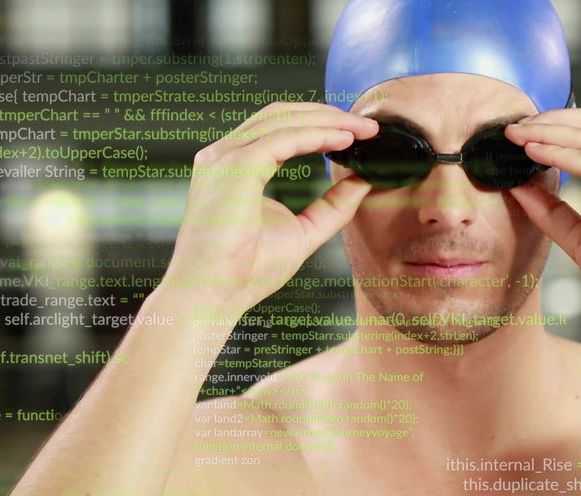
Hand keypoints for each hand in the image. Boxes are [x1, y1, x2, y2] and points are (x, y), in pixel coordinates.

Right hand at [159, 102, 378, 315]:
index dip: (319, 124)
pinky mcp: (235, 167)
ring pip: (283, 119)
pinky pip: (284, 139)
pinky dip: (318, 135)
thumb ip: (332, 207)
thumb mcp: (303, 232)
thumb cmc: (247, 272)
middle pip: (281, 115)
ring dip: (328, 120)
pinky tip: (344, 140)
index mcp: (234, 167)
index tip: (356, 133)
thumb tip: (364, 181)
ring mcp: (225, 158)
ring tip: (364, 129)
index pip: (278, 128)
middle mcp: (224, 155)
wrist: (212, 296)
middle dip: (328, 115)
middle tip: (368, 126)